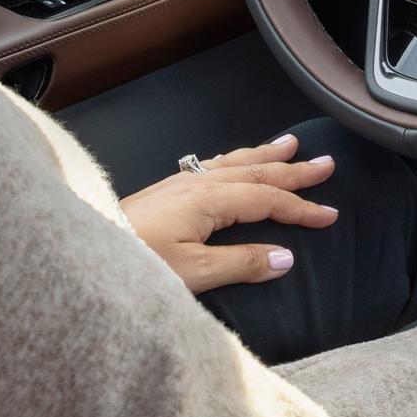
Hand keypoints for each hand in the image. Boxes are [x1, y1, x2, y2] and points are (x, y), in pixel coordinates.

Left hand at [121, 134, 340, 296]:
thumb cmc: (135, 264)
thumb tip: (286, 258)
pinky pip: (214, 165)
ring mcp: (179, 183)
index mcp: (208, 200)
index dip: (301, 207)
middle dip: (293, 169)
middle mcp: (197, 183)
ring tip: (290, 144)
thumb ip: (241, 264)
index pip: (268, 199)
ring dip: (266, 154)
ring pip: (234, 162)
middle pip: (256, 172)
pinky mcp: (166, 190)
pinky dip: (236, 159)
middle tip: (326, 164)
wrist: (85, 252)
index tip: (330, 215)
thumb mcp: (193, 273)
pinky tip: (236, 160)